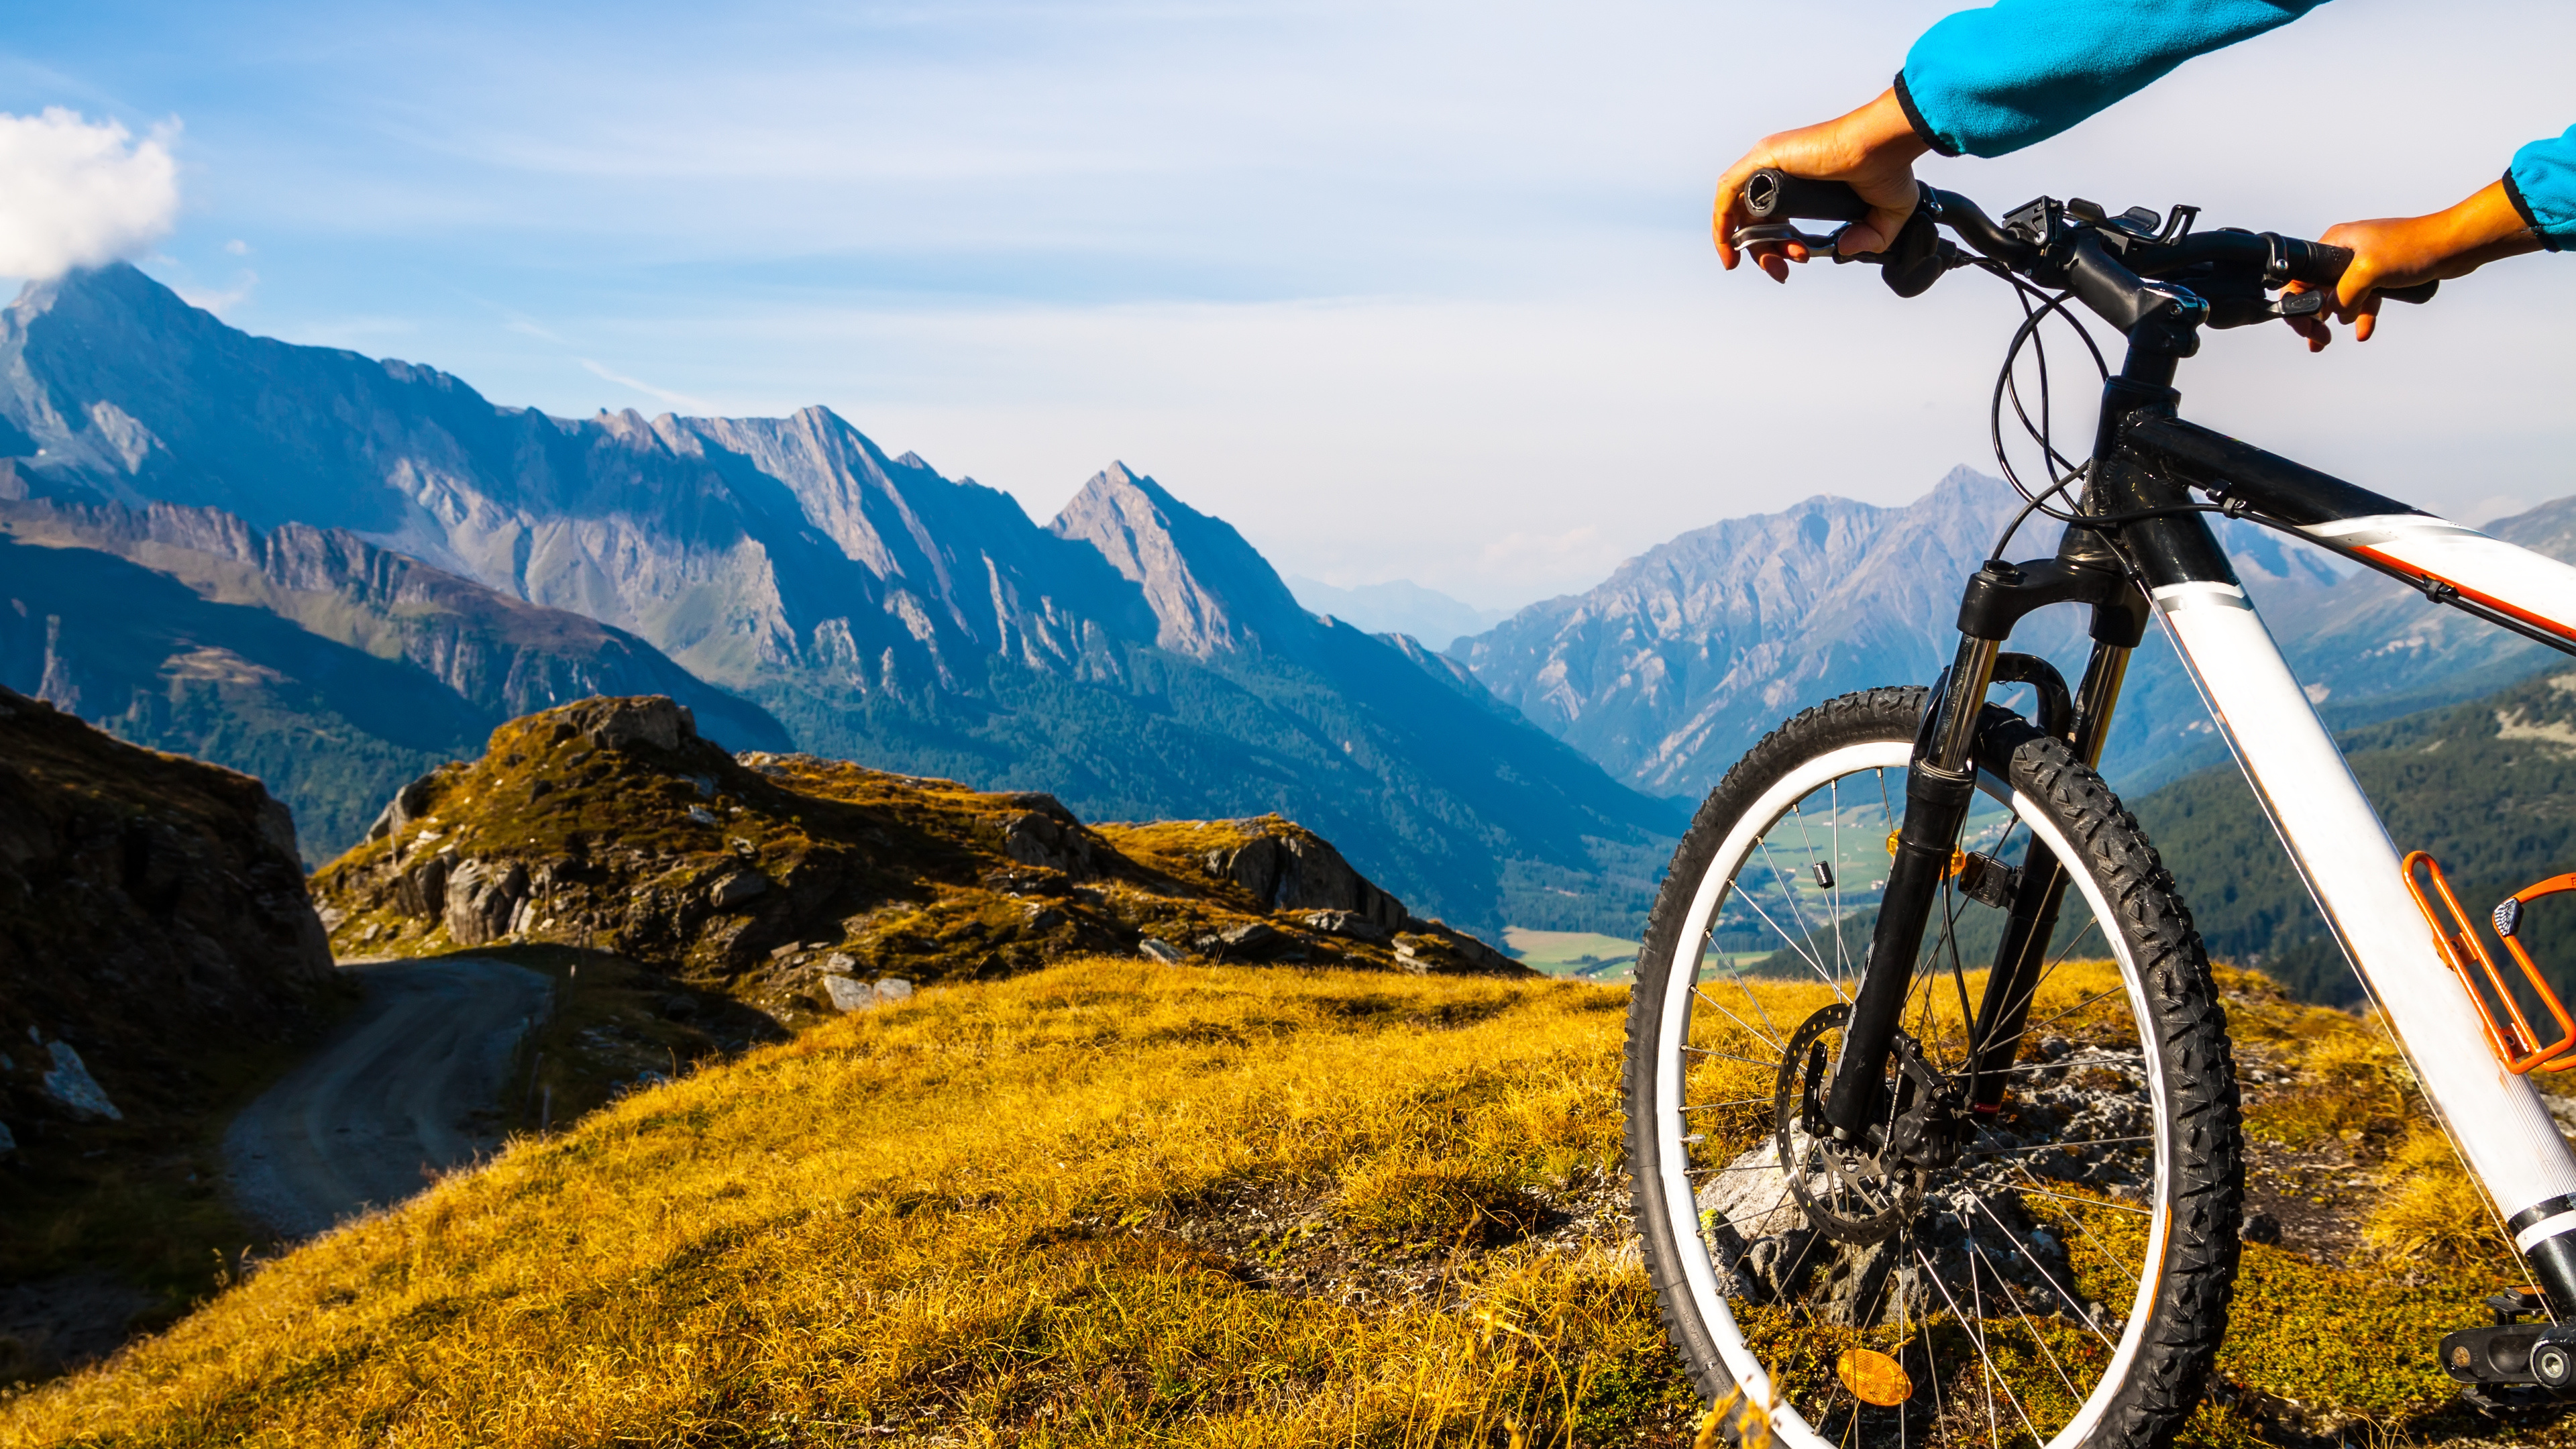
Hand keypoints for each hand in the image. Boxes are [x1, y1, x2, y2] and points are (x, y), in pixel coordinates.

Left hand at [1713, 88, 1930, 280]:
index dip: (1780, 246)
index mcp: (1802, 181)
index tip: (1799, 259)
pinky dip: (1722, 219)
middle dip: (1765, 253)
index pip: (1774, 218)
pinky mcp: (1764, 158)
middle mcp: (1781, 171)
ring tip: (1772, 266)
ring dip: (1747, 244)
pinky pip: (1728, 191)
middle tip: (1783, 272)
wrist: (1885, 145)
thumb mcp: (1886, 215)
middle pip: (1754, 219)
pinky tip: (1729, 246)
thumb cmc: (1888, 167)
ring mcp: (1770, 162)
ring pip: (1738, 209)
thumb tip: (1842, 250)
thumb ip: (1868, 238)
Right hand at [2284, 179, 2541, 349]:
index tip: (2306, 325)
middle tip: (2317, 338)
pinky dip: (2362, 315)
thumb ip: (2342, 296)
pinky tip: (2363, 331)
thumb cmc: (2415, 247)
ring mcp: (2365, 263)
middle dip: (2313, 316)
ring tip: (2327, 341)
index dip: (2297, 304)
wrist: (2455, 245)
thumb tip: (2333, 314)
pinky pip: (2364, 298)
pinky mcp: (2384, 273)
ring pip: (2341, 297)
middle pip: (2317, 288)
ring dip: (2336, 319)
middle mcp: (2346, 251)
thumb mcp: (2367, 273)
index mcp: (2336, 242)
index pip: (2301, 276)